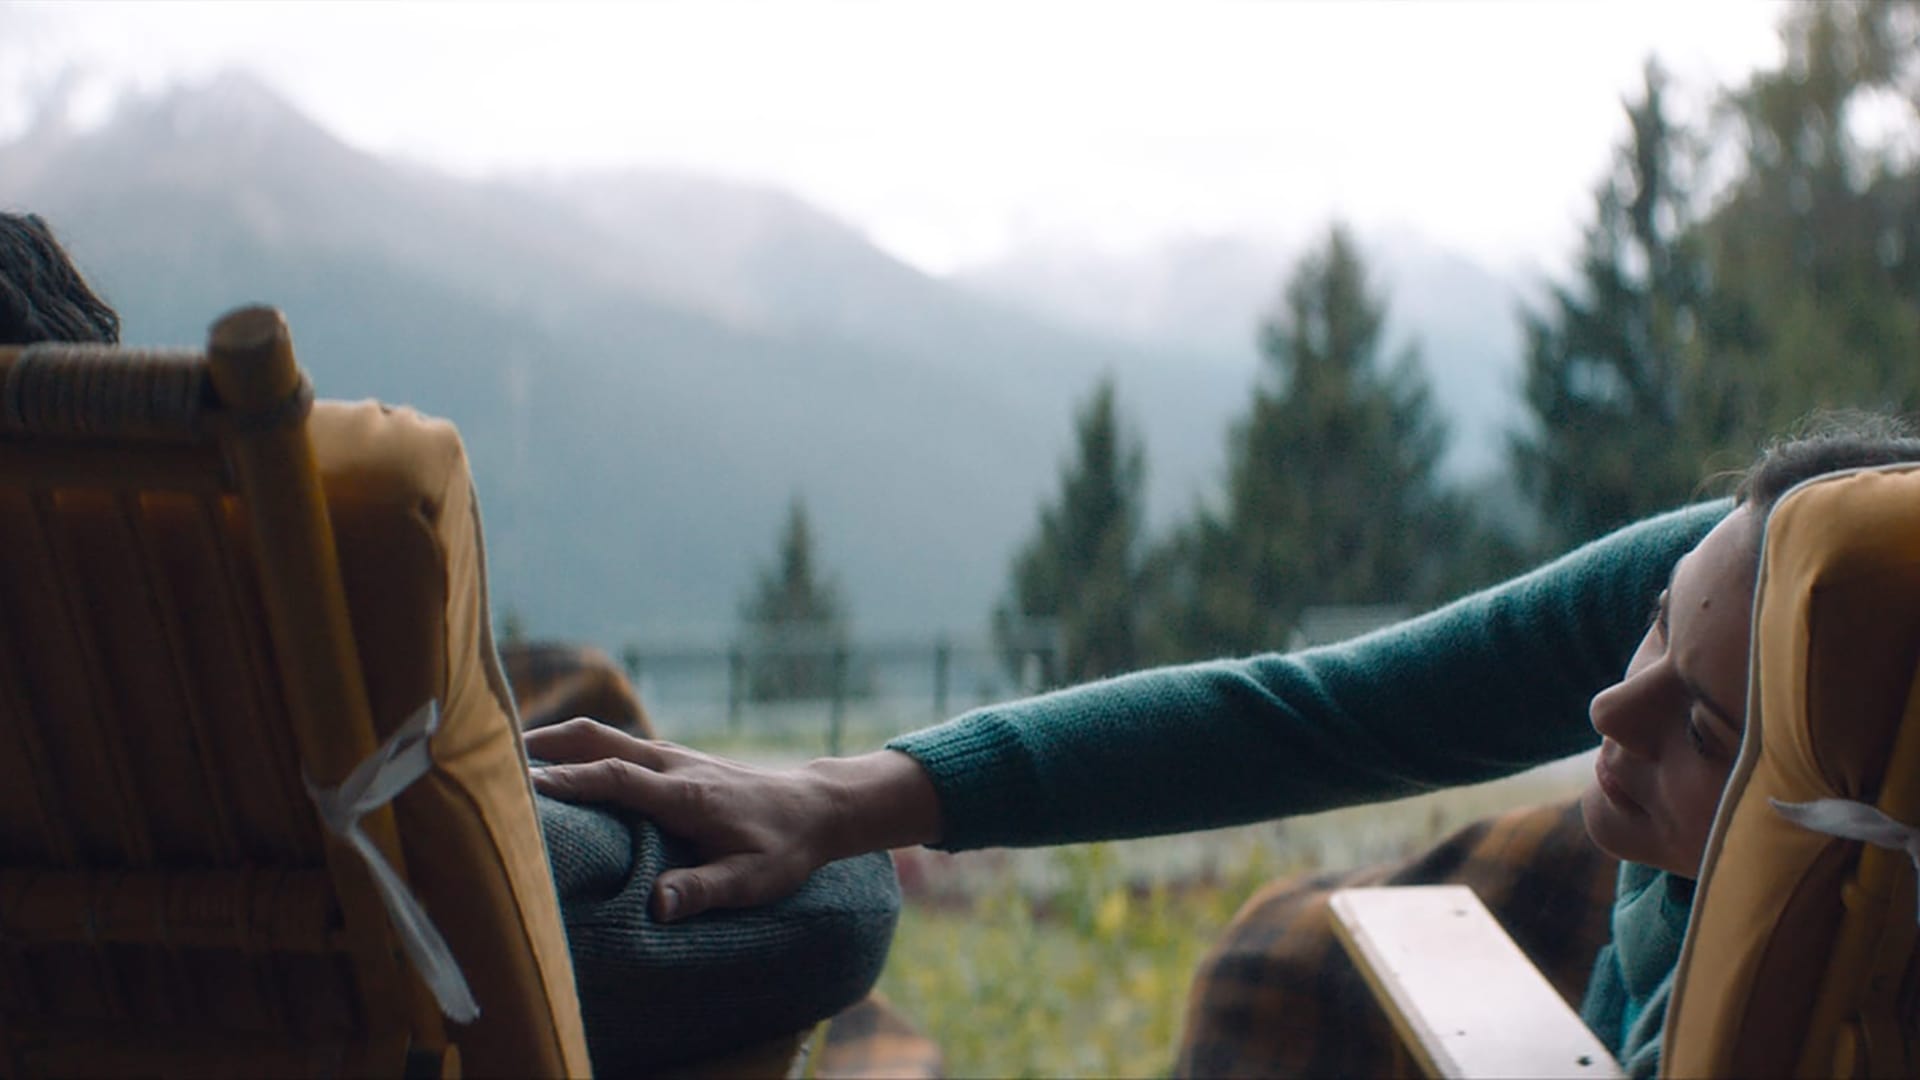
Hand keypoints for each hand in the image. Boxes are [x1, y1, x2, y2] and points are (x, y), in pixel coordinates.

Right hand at [525, 718, 940, 921]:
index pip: (615, 779)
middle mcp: (673, 765)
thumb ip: (704, 889)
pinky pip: (616, 745)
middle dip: (546, 745)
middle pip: (598, 740)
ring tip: (506, 760)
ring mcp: (673, 757)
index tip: (522, 788)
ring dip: (558, 742)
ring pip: (604, 736)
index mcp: (685, 793)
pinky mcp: (673, 760)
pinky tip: (556, 765)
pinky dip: (580, 748)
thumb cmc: (784, 847)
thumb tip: (656, 905)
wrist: (817, 806)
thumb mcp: (753, 879)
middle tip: (490, 759)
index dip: (568, 781)